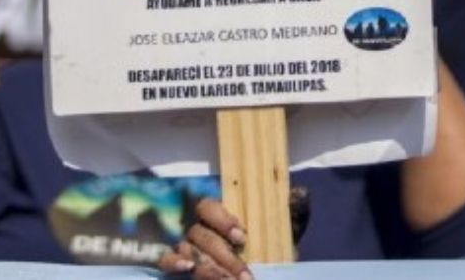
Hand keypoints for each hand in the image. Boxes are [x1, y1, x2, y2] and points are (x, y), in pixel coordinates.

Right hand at [158, 188, 309, 278]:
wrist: (254, 274)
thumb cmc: (269, 250)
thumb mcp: (283, 233)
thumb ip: (290, 215)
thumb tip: (299, 194)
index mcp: (219, 215)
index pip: (208, 206)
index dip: (222, 220)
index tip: (242, 237)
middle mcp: (198, 227)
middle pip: (201, 235)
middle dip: (224, 257)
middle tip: (245, 277)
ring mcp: (185, 246)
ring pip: (189, 251)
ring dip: (210, 269)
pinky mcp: (176, 265)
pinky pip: (165, 260)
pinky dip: (173, 262)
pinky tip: (187, 267)